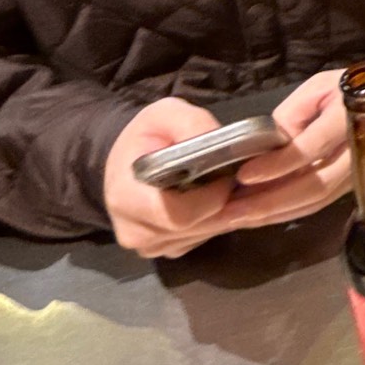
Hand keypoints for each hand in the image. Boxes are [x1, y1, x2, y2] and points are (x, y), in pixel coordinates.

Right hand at [105, 97, 243, 259]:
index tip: (228, 175)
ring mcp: (151, 246)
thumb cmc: (146, 136)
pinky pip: (202, 240)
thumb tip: (223, 142)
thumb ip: (192, 123)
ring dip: (225, 212)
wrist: (126, 161)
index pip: (177, 214)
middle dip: (225, 203)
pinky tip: (217, 198)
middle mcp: (135, 231)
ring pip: (204, 235)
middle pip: (196, 227)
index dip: (211, 197)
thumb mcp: (165, 114)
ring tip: (229, 185)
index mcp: (126, 197)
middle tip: (239, 178)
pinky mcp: (167, 250)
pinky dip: (217, 220)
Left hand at [226, 68, 352, 224]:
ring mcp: (358, 175)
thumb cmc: (350, 89)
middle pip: (313, 186)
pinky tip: (260, 217)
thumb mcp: (318, 88)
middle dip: (268, 202)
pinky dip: (286, 214)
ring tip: (237, 218)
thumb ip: (292, 115)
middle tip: (230, 211)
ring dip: (274, 214)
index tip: (244, 175)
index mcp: (349, 116)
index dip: (277, 164)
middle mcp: (359, 152)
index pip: (310, 148)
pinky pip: (318, 205)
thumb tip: (265, 150)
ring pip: (315, 202)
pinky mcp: (351, 188)